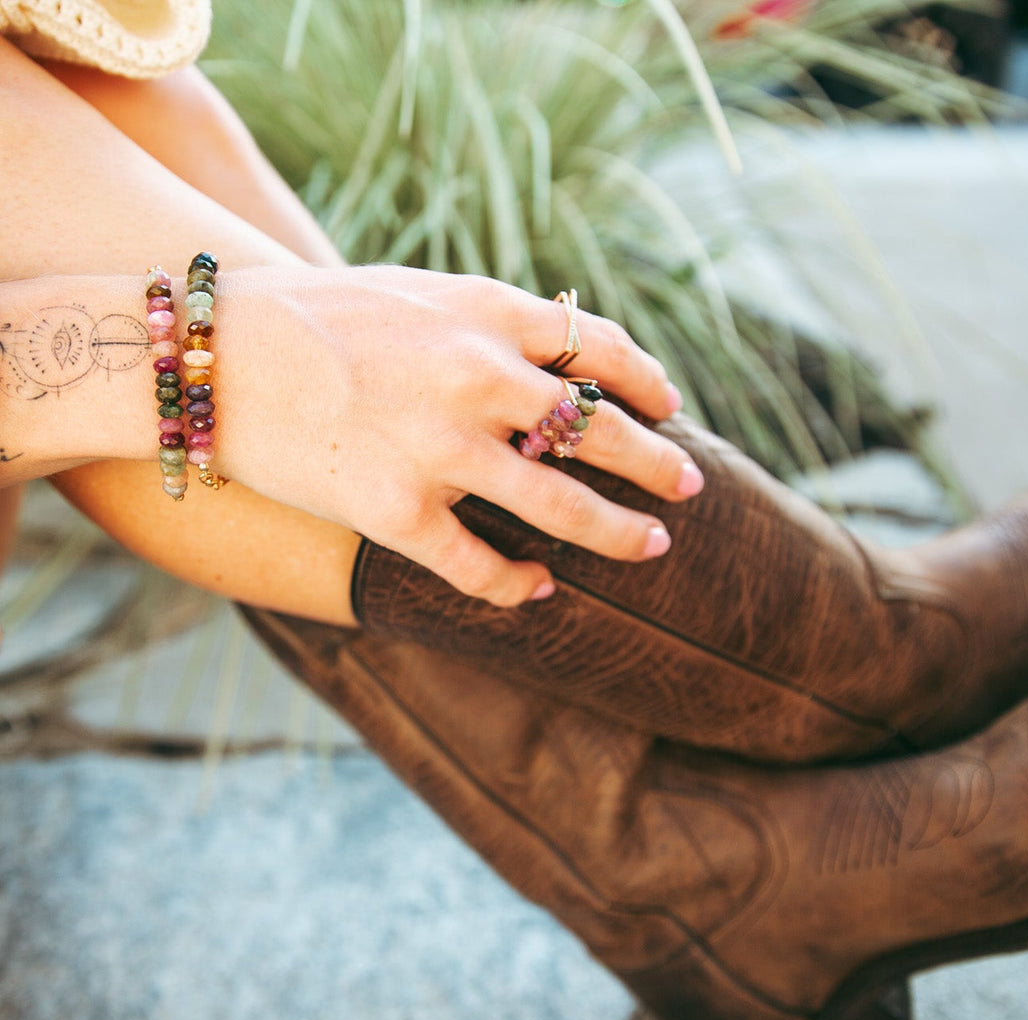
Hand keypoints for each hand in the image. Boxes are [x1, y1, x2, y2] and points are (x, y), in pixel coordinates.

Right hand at [214, 265, 703, 605]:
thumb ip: (479, 320)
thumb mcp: (409, 292)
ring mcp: (442, 450)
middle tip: (690, 487)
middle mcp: (478, 379)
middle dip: (658, 464)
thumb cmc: (307, 315)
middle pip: (602, 429)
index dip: (648, 381)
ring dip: (618, 533)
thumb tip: (541, 348)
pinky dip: (517, 586)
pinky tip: (539, 592)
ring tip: (652, 548)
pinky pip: (479, 566)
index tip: (672, 407)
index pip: (598, 347)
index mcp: (484, 314)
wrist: (210, 355)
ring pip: (563, 507)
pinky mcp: (397, 512)